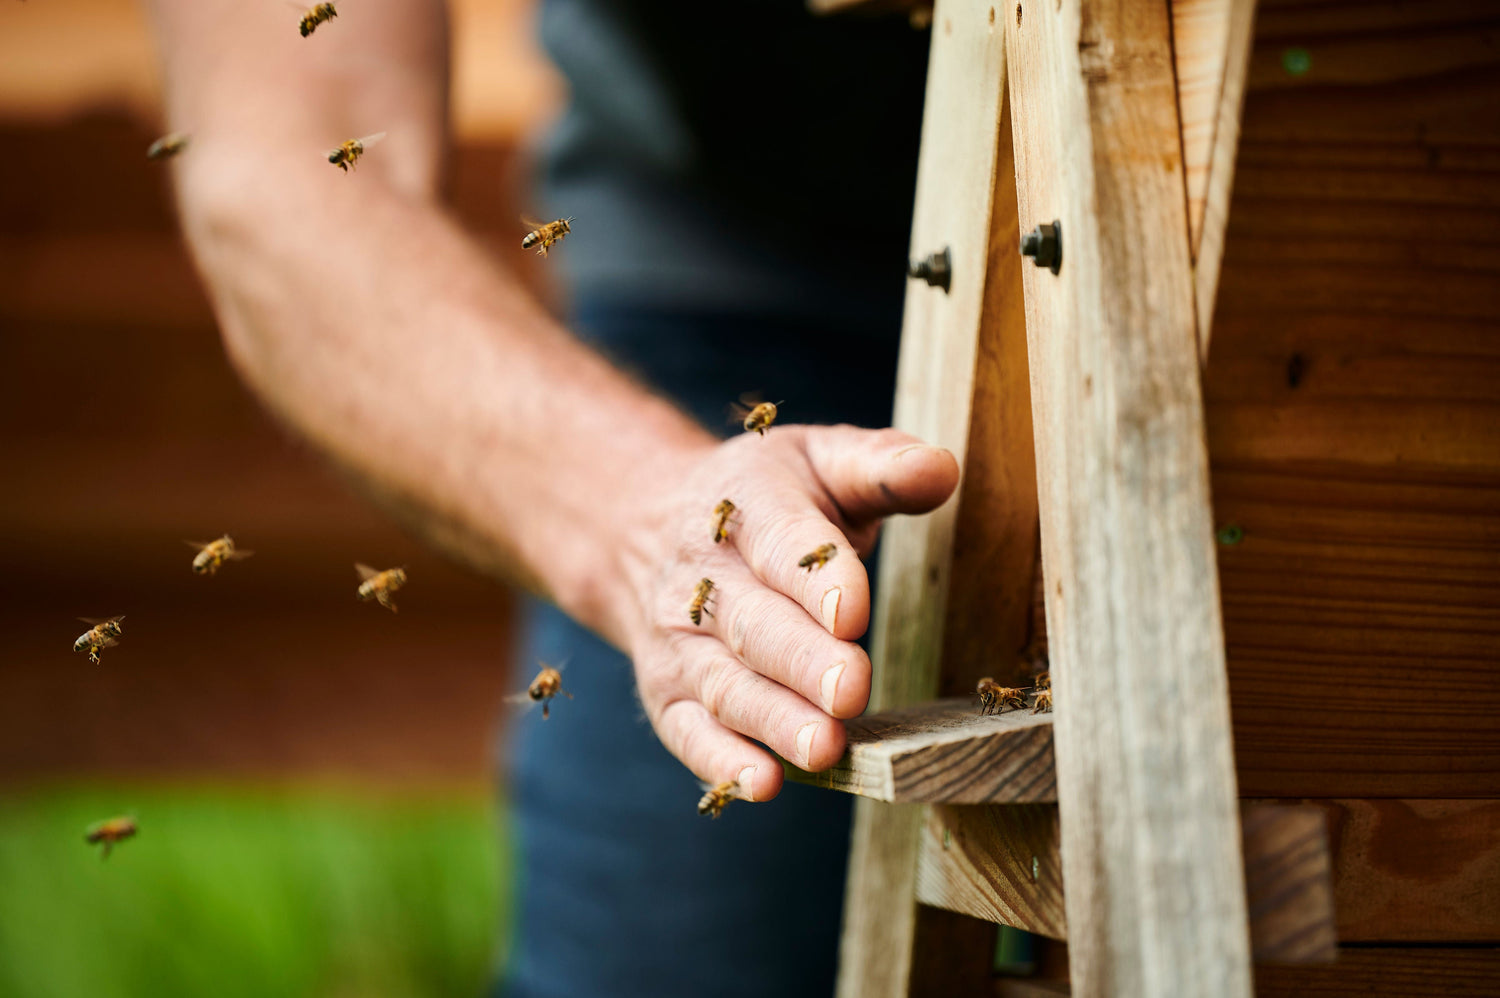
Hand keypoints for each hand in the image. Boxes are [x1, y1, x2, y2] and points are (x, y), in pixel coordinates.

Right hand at [616, 424, 959, 802]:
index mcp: (747, 506)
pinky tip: (762, 784)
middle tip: (850, 688)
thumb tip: (941, 469)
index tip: (853, 610)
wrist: (644, 530)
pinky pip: (690, 731)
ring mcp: (680, 641)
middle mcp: (703, 578)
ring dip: (773, 720)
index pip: (781, 542)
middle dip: (803, 660)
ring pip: (725, 684)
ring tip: (823, 747)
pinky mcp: (668, 694)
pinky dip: (721, 761)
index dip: (815, 578)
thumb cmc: (765, 500)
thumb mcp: (819, 461)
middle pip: (754, 624)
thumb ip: (881, 466)